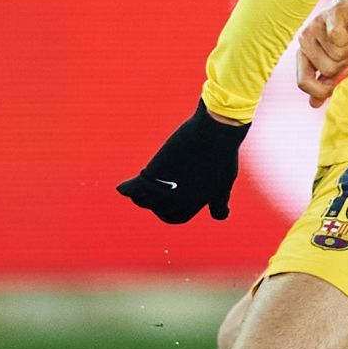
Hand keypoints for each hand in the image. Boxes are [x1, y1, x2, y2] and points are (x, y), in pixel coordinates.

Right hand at [116, 101, 248, 222]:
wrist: (215, 131)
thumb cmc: (222, 152)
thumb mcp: (224, 183)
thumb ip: (219, 203)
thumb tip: (222, 217)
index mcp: (197, 202)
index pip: (177, 217)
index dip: (168, 212)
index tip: (163, 203)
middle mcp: (182, 200)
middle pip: (159, 208)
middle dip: (154, 202)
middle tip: (149, 190)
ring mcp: (169, 188)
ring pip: (145, 200)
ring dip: (139, 196)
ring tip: (137, 186)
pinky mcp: (156, 173)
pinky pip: (136, 188)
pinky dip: (127, 188)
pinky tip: (123, 187)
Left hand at [296, 0, 347, 108]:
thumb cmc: (345, 38)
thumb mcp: (335, 63)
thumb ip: (323, 81)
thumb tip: (313, 104)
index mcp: (303, 55)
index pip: (303, 82)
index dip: (320, 90)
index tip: (334, 86)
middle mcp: (304, 41)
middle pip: (328, 70)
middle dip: (343, 64)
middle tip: (344, 50)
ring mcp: (315, 27)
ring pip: (338, 55)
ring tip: (347, 39)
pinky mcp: (329, 15)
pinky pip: (337, 37)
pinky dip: (345, 38)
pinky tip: (346, 31)